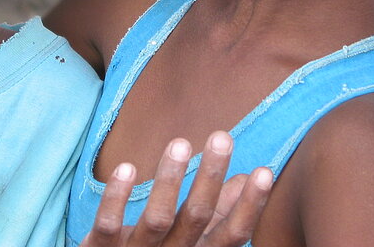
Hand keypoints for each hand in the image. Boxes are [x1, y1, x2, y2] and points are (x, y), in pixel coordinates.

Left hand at [82, 131, 272, 246]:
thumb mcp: (190, 237)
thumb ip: (217, 212)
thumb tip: (244, 179)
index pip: (231, 235)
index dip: (249, 206)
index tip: (265, 171)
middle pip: (196, 219)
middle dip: (210, 178)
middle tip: (222, 137)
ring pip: (157, 220)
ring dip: (169, 181)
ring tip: (180, 144)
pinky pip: (108, 227)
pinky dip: (115, 199)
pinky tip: (125, 168)